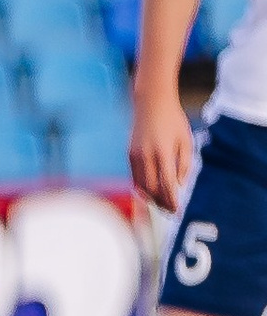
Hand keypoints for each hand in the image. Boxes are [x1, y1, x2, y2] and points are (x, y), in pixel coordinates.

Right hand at [128, 89, 195, 211]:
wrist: (151, 103)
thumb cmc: (173, 120)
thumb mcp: (185, 141)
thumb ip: (184, 164)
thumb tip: (179, 184)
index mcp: (163, 153)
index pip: (166, 184)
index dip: (172, 200)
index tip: (177, 210)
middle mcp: (146, 156)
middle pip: (151, 189)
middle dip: (160, 202)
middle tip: (170, 211)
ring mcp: (135, 155)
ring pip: (140, 185)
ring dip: (151, 197)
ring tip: (161, 205)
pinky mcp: (130, 154)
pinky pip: (135, 177)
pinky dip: (143, 187)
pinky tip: (151, 192)